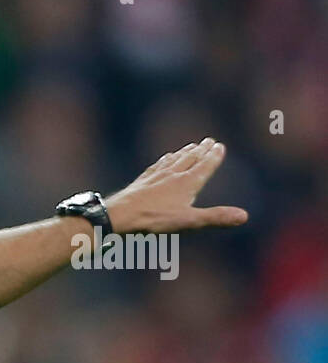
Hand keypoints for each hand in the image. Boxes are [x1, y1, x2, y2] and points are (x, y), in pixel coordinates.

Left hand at [105, 137, 248, 233]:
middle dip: (201, 150)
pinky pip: (157, 166)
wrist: (118, 215)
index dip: (213, 156)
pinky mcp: (142, 181)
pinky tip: (165, 159)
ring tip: (191, 146)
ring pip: (174, 160)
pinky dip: (165, 160)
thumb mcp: (187, 221)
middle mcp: (172, 174)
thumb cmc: (153, 220)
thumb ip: (215, 217)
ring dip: (185, 153)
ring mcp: (156, 176)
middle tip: (209, 140)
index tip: (220, 146)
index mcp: (187, 183)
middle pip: (190, 159)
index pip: (204, 165)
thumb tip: (244, 216)